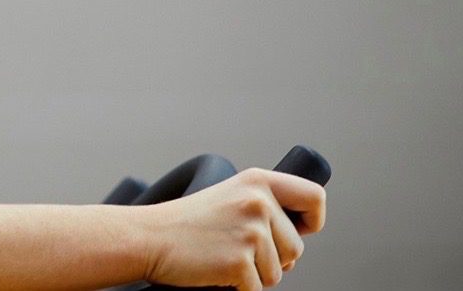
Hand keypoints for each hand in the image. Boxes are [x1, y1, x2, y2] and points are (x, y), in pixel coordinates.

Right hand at [139, 168, 326, 289]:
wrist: (148, 238)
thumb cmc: (185, 223)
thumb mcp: (229, 197)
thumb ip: (263, 208)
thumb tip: (296, 243)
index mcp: (258, 182)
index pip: (314, 197)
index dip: (312, 220)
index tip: (299, 231)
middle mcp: (258, 202)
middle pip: (296, 248)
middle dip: (272, 259)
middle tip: (235, 249)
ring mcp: (250, 232)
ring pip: (278, 273)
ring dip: (253, 275)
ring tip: (221, 257)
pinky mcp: (240, 262)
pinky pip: (256, 290)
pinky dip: (237, 289)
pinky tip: (215, 271)